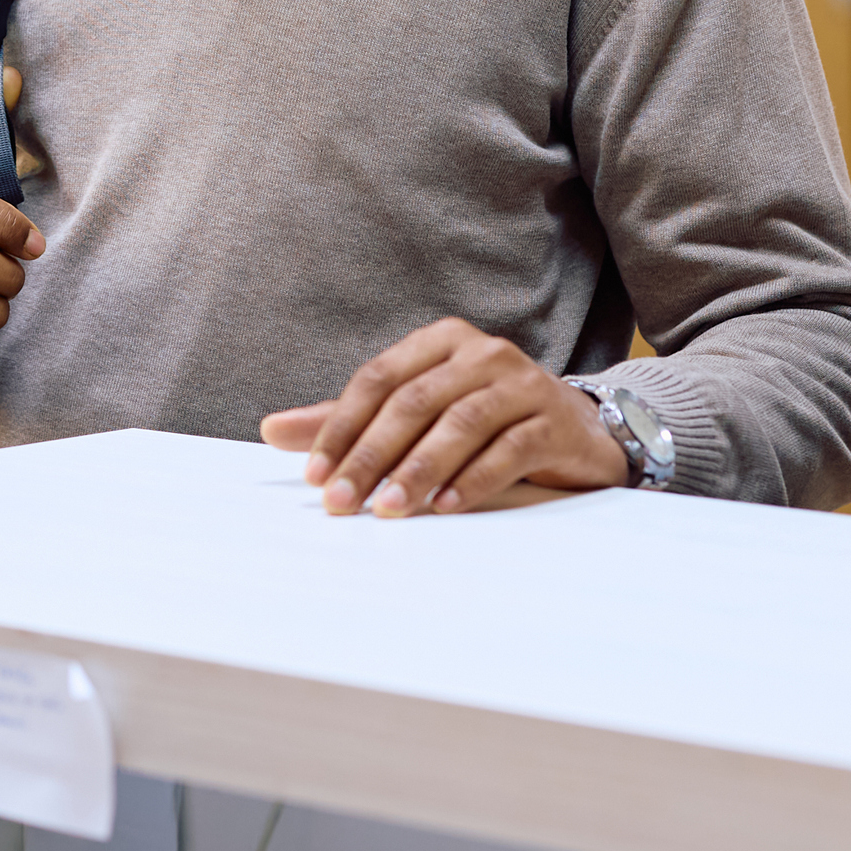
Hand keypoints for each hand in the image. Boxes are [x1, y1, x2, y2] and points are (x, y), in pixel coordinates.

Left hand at [260, 318, 628, 516]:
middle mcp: (482, 352)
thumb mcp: (416, 412)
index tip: (315, 476)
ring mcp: (522, 384)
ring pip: (460, 424)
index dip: (341, 427)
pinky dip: (473, 480)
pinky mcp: (553, 421)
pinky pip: (508, 449)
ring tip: (387, 509)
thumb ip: (349, 420)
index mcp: (440, 341)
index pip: (378, 379)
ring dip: (417, 470)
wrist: (577, 430)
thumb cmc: (484, 418)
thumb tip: (272, 430)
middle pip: (414, 402)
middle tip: (342, 502)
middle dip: (371, 455)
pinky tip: (445, 507)